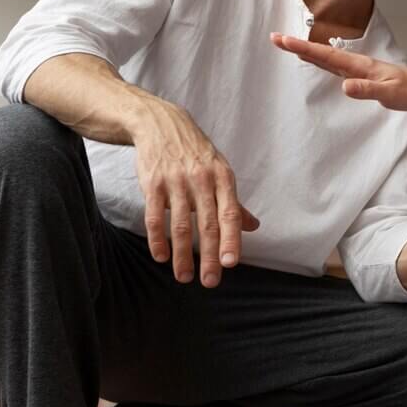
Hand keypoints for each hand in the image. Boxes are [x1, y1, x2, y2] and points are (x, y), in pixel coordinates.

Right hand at [127, 97, 258, 286]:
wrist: (160, 124)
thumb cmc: (195, 153)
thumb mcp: (219, 172)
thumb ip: (234, 203)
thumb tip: (253, 227)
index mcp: (222, 178)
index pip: (229, 213)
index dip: (231, 239)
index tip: (231, 263)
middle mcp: (201, 180)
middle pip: (207, 224)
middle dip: (209, 256)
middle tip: (211, 281)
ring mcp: (175, 182)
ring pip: (180, 225)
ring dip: (182, 254)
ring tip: (185, 277)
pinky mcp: (152, 184)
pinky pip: (155, 216)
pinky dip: (157, 239)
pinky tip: (161, 257)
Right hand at [271, 33, 406, 114]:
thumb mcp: (389, 93)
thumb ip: (368, 90)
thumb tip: (345, 86)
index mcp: (359, 66)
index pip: (326, 56)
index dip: (304, 48)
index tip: (284, 40)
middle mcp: (354, 64)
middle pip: (321, 53)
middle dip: (298, 45)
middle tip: (275, 37)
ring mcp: (355, 68)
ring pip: (325, 57)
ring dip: (305, 51)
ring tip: (286, 44)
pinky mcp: (357, 75)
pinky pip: (332, 65)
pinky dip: (318, 60)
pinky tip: (311, 58)